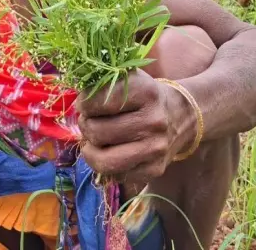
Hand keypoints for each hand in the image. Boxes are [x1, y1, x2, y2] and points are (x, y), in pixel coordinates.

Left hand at [76, 70, 193, 183]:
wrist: (179, 115)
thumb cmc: (142, 96)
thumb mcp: (126, 79)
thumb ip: (100, 84)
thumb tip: (76, 106)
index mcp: (145, 92)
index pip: (96, 102)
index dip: (83, 104)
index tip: (86, 103)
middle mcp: (154, 120)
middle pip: (96, 132)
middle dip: (85, 126)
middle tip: (90, 121)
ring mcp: (156, 148)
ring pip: (103, 160)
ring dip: (90, 150)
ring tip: (94, 140)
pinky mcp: (155, 169)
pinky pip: (115, 176)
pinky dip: (106, 165)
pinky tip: (112, 151)